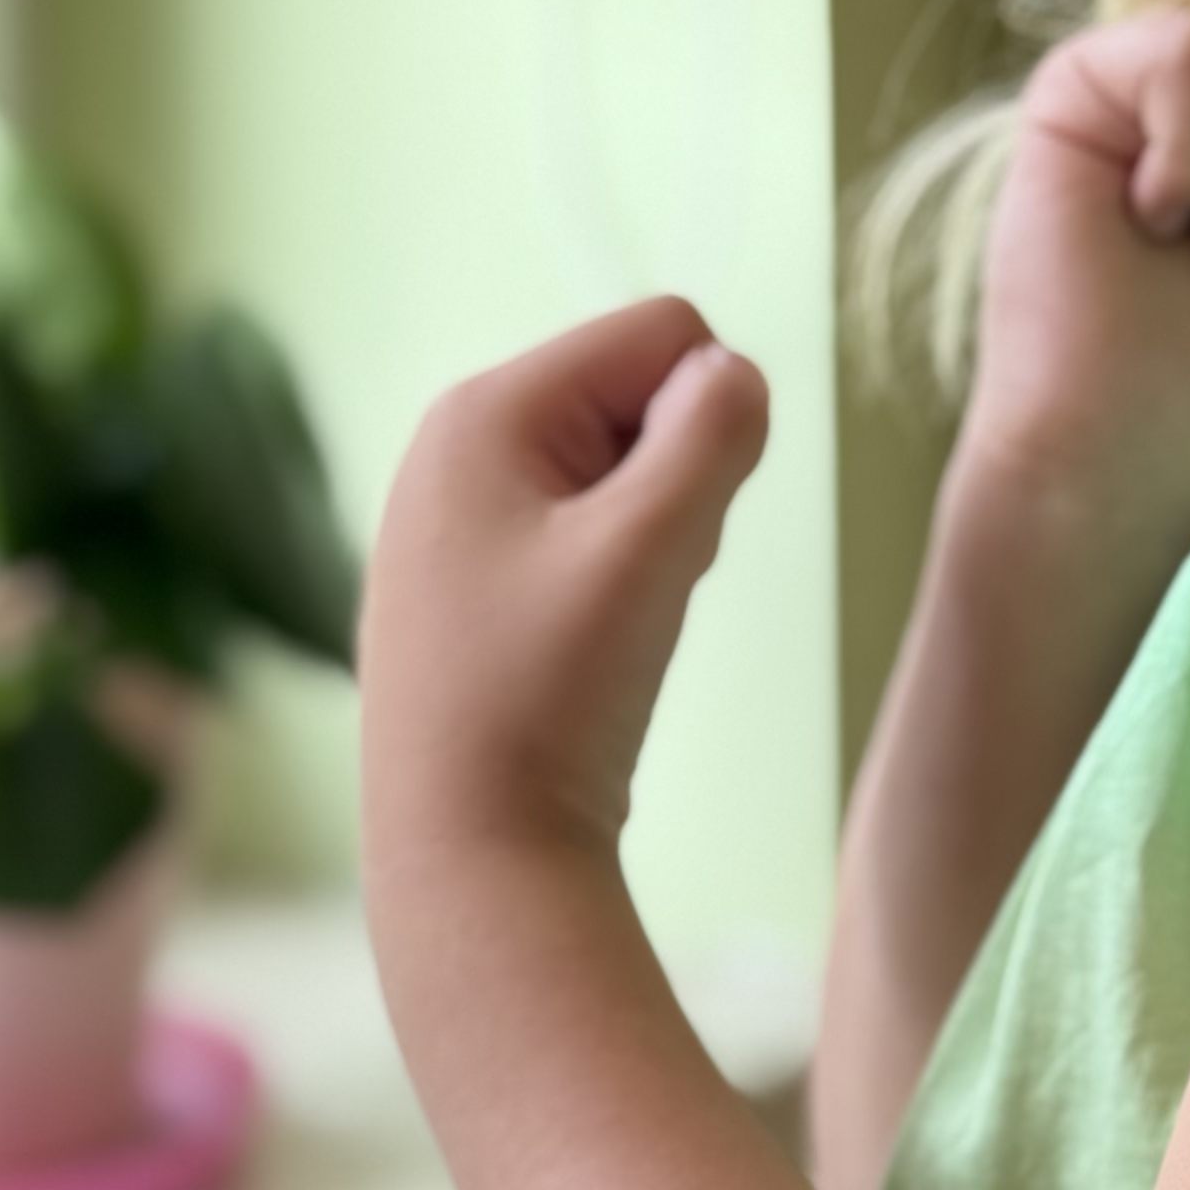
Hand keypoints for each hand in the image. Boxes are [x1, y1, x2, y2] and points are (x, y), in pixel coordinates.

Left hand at [359, 297, 770, 863]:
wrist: (468, 858)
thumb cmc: (548, 697)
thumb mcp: (650, 549)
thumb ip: (710, 435)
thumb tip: (734, 370)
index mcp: (483, 411)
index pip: (662, 332)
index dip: (711, 412)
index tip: (679, 522)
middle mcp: (455, 444)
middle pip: (639, 394)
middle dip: (680, 476)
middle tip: (641, 583)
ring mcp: (456, 518)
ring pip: (621, 466)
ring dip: (655, 532)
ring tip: (609, 623)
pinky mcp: (471, 582)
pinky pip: (584, 528)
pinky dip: (617, 575)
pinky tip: (586, 649)